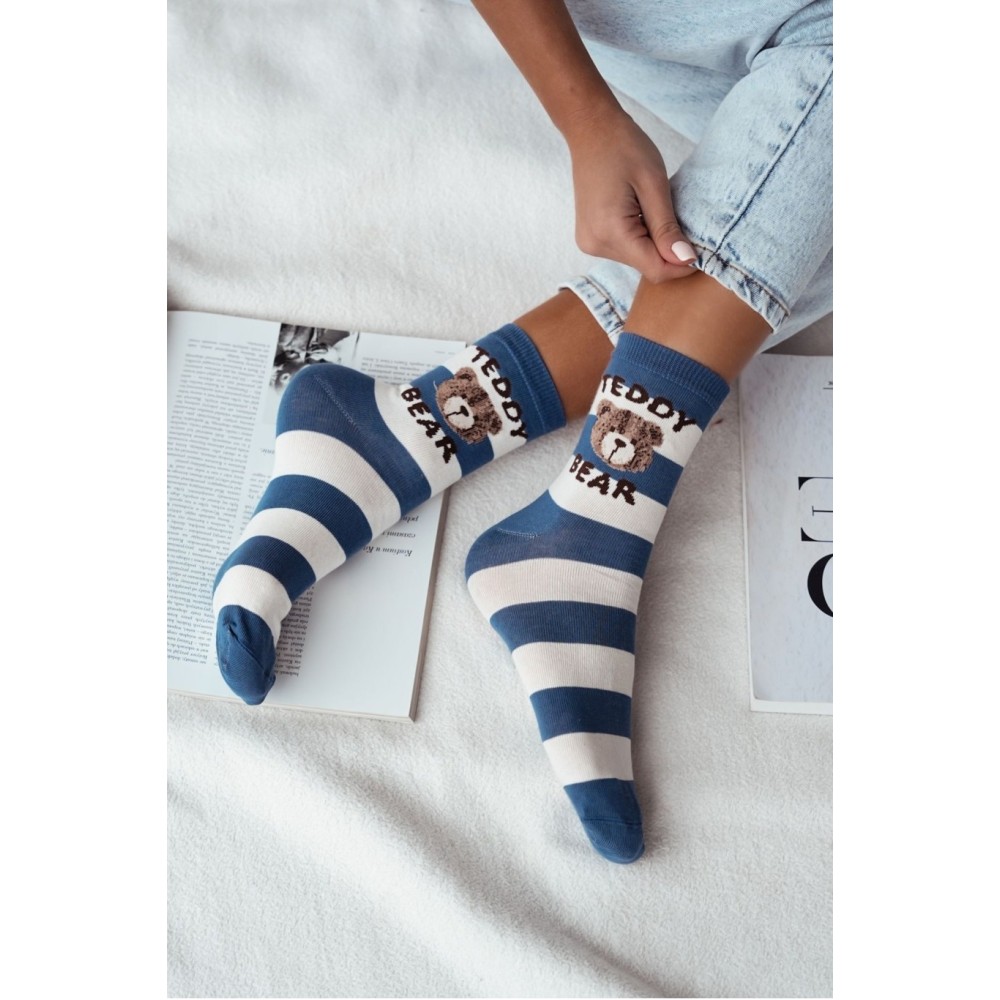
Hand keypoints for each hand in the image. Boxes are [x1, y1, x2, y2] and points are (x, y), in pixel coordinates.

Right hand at [565, 107, 696, 282]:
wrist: (591, 129)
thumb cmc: (624, 147)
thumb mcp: (654, 184)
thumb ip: (668, 227)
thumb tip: (687, 260)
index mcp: (611, 232)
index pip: (655, 269)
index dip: (682, 264)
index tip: (701, 246)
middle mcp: (595, 245)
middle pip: (646, 265)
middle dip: (668, 250)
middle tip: (676, 215)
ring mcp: (590, 243)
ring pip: (637, 259)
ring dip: (654, 243)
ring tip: (654, 209)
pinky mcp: (591, 238)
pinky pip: (625, 249)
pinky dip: (641, 238)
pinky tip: (641, 212)